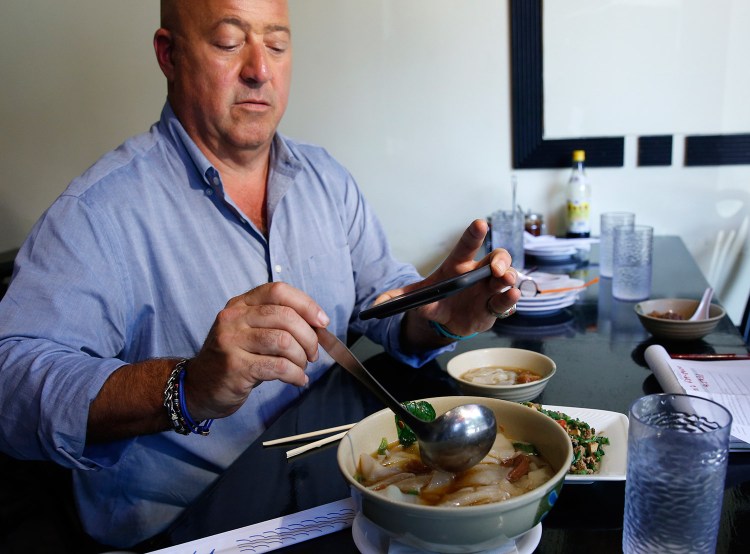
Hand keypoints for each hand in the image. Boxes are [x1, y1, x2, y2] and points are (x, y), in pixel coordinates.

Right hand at [185, 282, 329, 419]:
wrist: (197, 387)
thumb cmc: (233, 359)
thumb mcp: (249, 331)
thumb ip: (276, 323)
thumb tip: (317, 325)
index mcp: (240, 304)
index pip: (278, 290)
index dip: (306, 304)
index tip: (322, 322)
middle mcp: (233, 318)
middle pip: (285, 316)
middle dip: (309, 337)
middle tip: (312, 354)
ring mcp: (231, 342)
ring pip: (284, 341)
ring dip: (301, 357)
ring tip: (301, 367)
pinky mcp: (235, 367)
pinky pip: (278, 367)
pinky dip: (295, 374)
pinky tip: (298, 379)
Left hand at [382, 220, 520, 346]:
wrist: (446, 321)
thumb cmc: (436, 299)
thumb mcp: (417, 296)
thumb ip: (398, 298)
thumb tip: (377, 304)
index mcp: (459, 264)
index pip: (468, 245)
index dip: (474, 233)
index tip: (480, 224)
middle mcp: (479, 273)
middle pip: (497, 258)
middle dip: (501, 260)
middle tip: (496, 268)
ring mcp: (489, 290)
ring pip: (507, 278)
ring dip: (509, 278)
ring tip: (505, 282)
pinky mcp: (494, 307)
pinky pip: (506, 301)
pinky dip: (510, 300)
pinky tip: (510, 297)